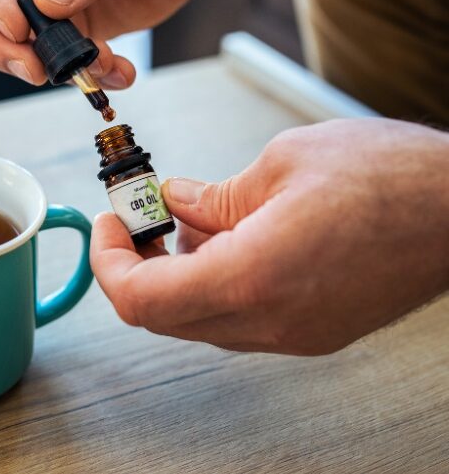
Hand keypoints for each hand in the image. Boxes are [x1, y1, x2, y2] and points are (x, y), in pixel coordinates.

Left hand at [91, 119, 448, 354]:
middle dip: (136, 266)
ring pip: (198, 319)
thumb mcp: (282, 164)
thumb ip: (214, 195)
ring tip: (184, 219)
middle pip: (163, 316)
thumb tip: (175, 203)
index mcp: (253, 277)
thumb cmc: (389, 177)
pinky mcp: (311, 330)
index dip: (109, 263)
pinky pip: (236, 317)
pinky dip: (211, 282)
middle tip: (135, 219)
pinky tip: (223, 237)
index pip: (142, 299)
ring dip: (174, 274)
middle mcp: (269, 321)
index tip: (107, 226)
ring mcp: (293, 334)